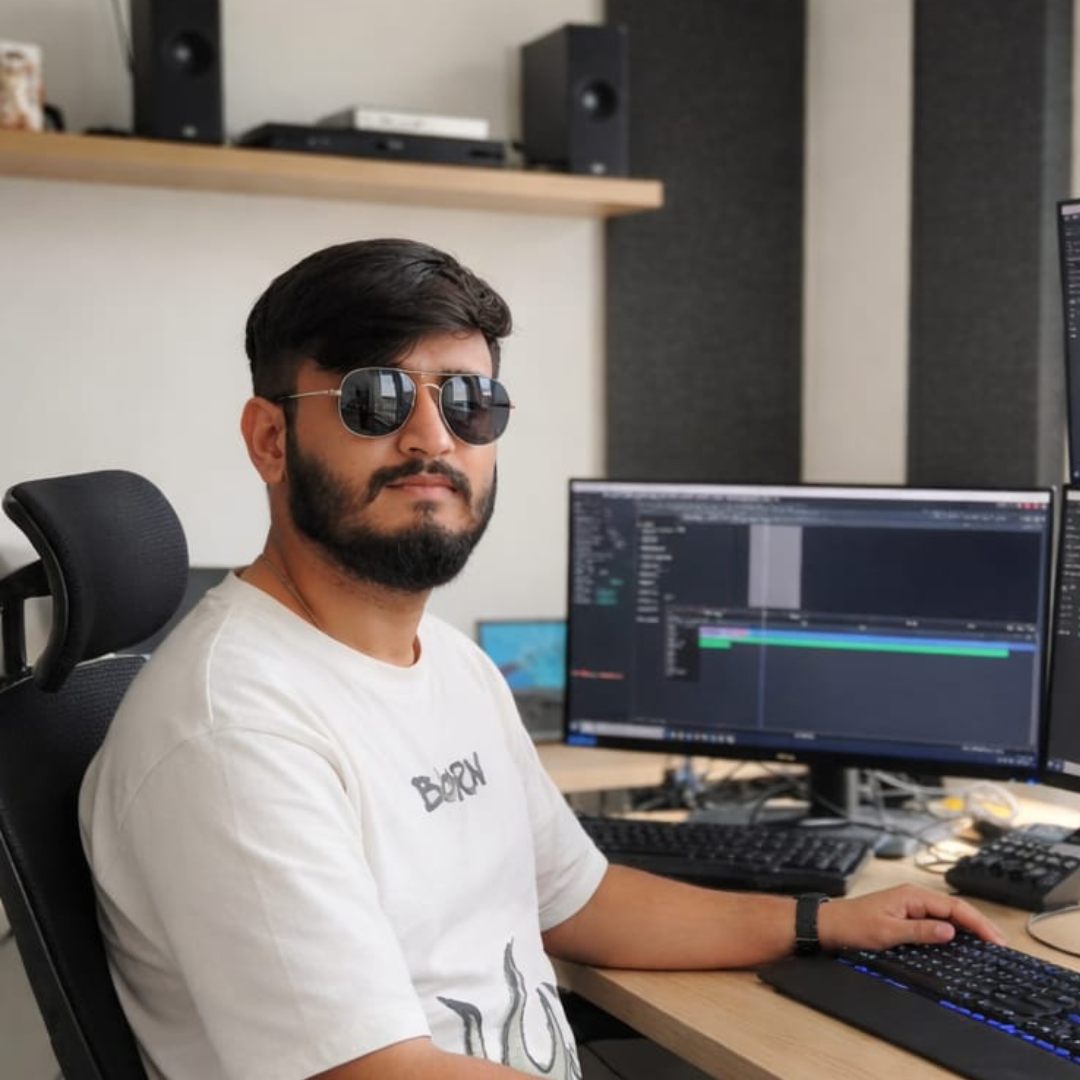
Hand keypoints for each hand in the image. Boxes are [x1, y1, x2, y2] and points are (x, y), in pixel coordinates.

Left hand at [816, 884, 1005, 952]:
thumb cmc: (854, 925)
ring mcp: (909, 905)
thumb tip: (950, 931)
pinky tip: (961, 940)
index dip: (977, 923)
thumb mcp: (888, 931)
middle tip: (999, 943)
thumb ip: (920, 930)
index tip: (995, 939)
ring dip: (968, 927)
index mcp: (911, 896)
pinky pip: (935, 920)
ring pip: (947, 914)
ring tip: (988, 943)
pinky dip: (952, 929)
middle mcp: (913, 897)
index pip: (953, 907)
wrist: (829, 924)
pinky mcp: (905, 915)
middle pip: (954, 909)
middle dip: (978, 924)